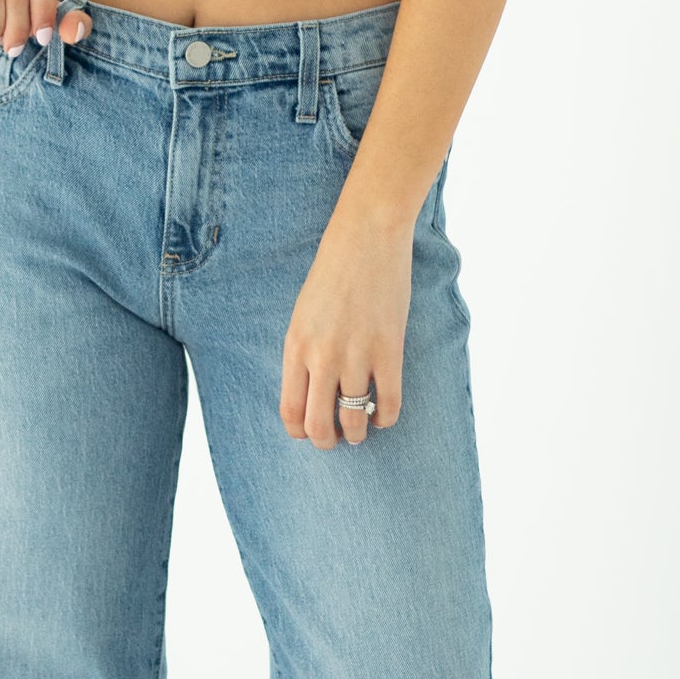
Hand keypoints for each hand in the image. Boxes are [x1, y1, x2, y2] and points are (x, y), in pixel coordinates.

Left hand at [280, 202, 414, 447]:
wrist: (366, 237)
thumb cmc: (334, 272)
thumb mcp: (304, 314)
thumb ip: (305, 352)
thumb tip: (312, 391)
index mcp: (296, 346)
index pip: (289, 409)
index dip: (299, 431)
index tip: (308, 433)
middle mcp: (322, 356)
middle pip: (318, 424)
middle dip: (326, 441)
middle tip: (335, 440)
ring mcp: (356, 355)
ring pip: (354, 420)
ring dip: (357, 434)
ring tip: (361, 431)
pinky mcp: (389, 349)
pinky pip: (389, 403)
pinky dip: (386, 419)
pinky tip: (384, 416)